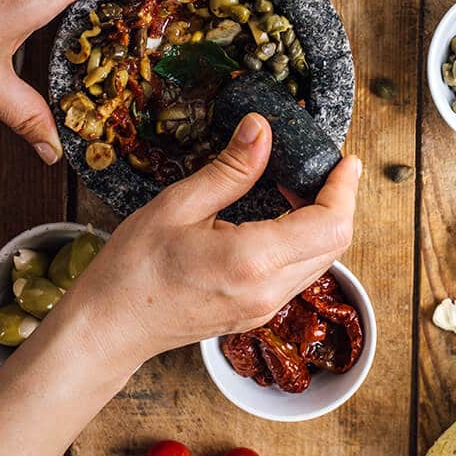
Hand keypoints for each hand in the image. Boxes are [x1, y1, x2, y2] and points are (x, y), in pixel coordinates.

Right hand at [74, 113, 360, 371]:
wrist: (110, 326)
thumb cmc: (134, 266)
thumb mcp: (178, 204)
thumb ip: (230, 169)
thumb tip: (261, 130)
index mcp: (251, 259)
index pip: (330, 224)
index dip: (344, 189)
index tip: (345, 162)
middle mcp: (267, 290)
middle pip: (335, 244)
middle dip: (338, 202)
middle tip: (320, 167)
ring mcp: (264, 308)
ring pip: (320, 261)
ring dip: (321, 223)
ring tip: (296, 187)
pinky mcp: (256, 314)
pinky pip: (298, 275)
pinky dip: (302, 243)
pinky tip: (277, 218)